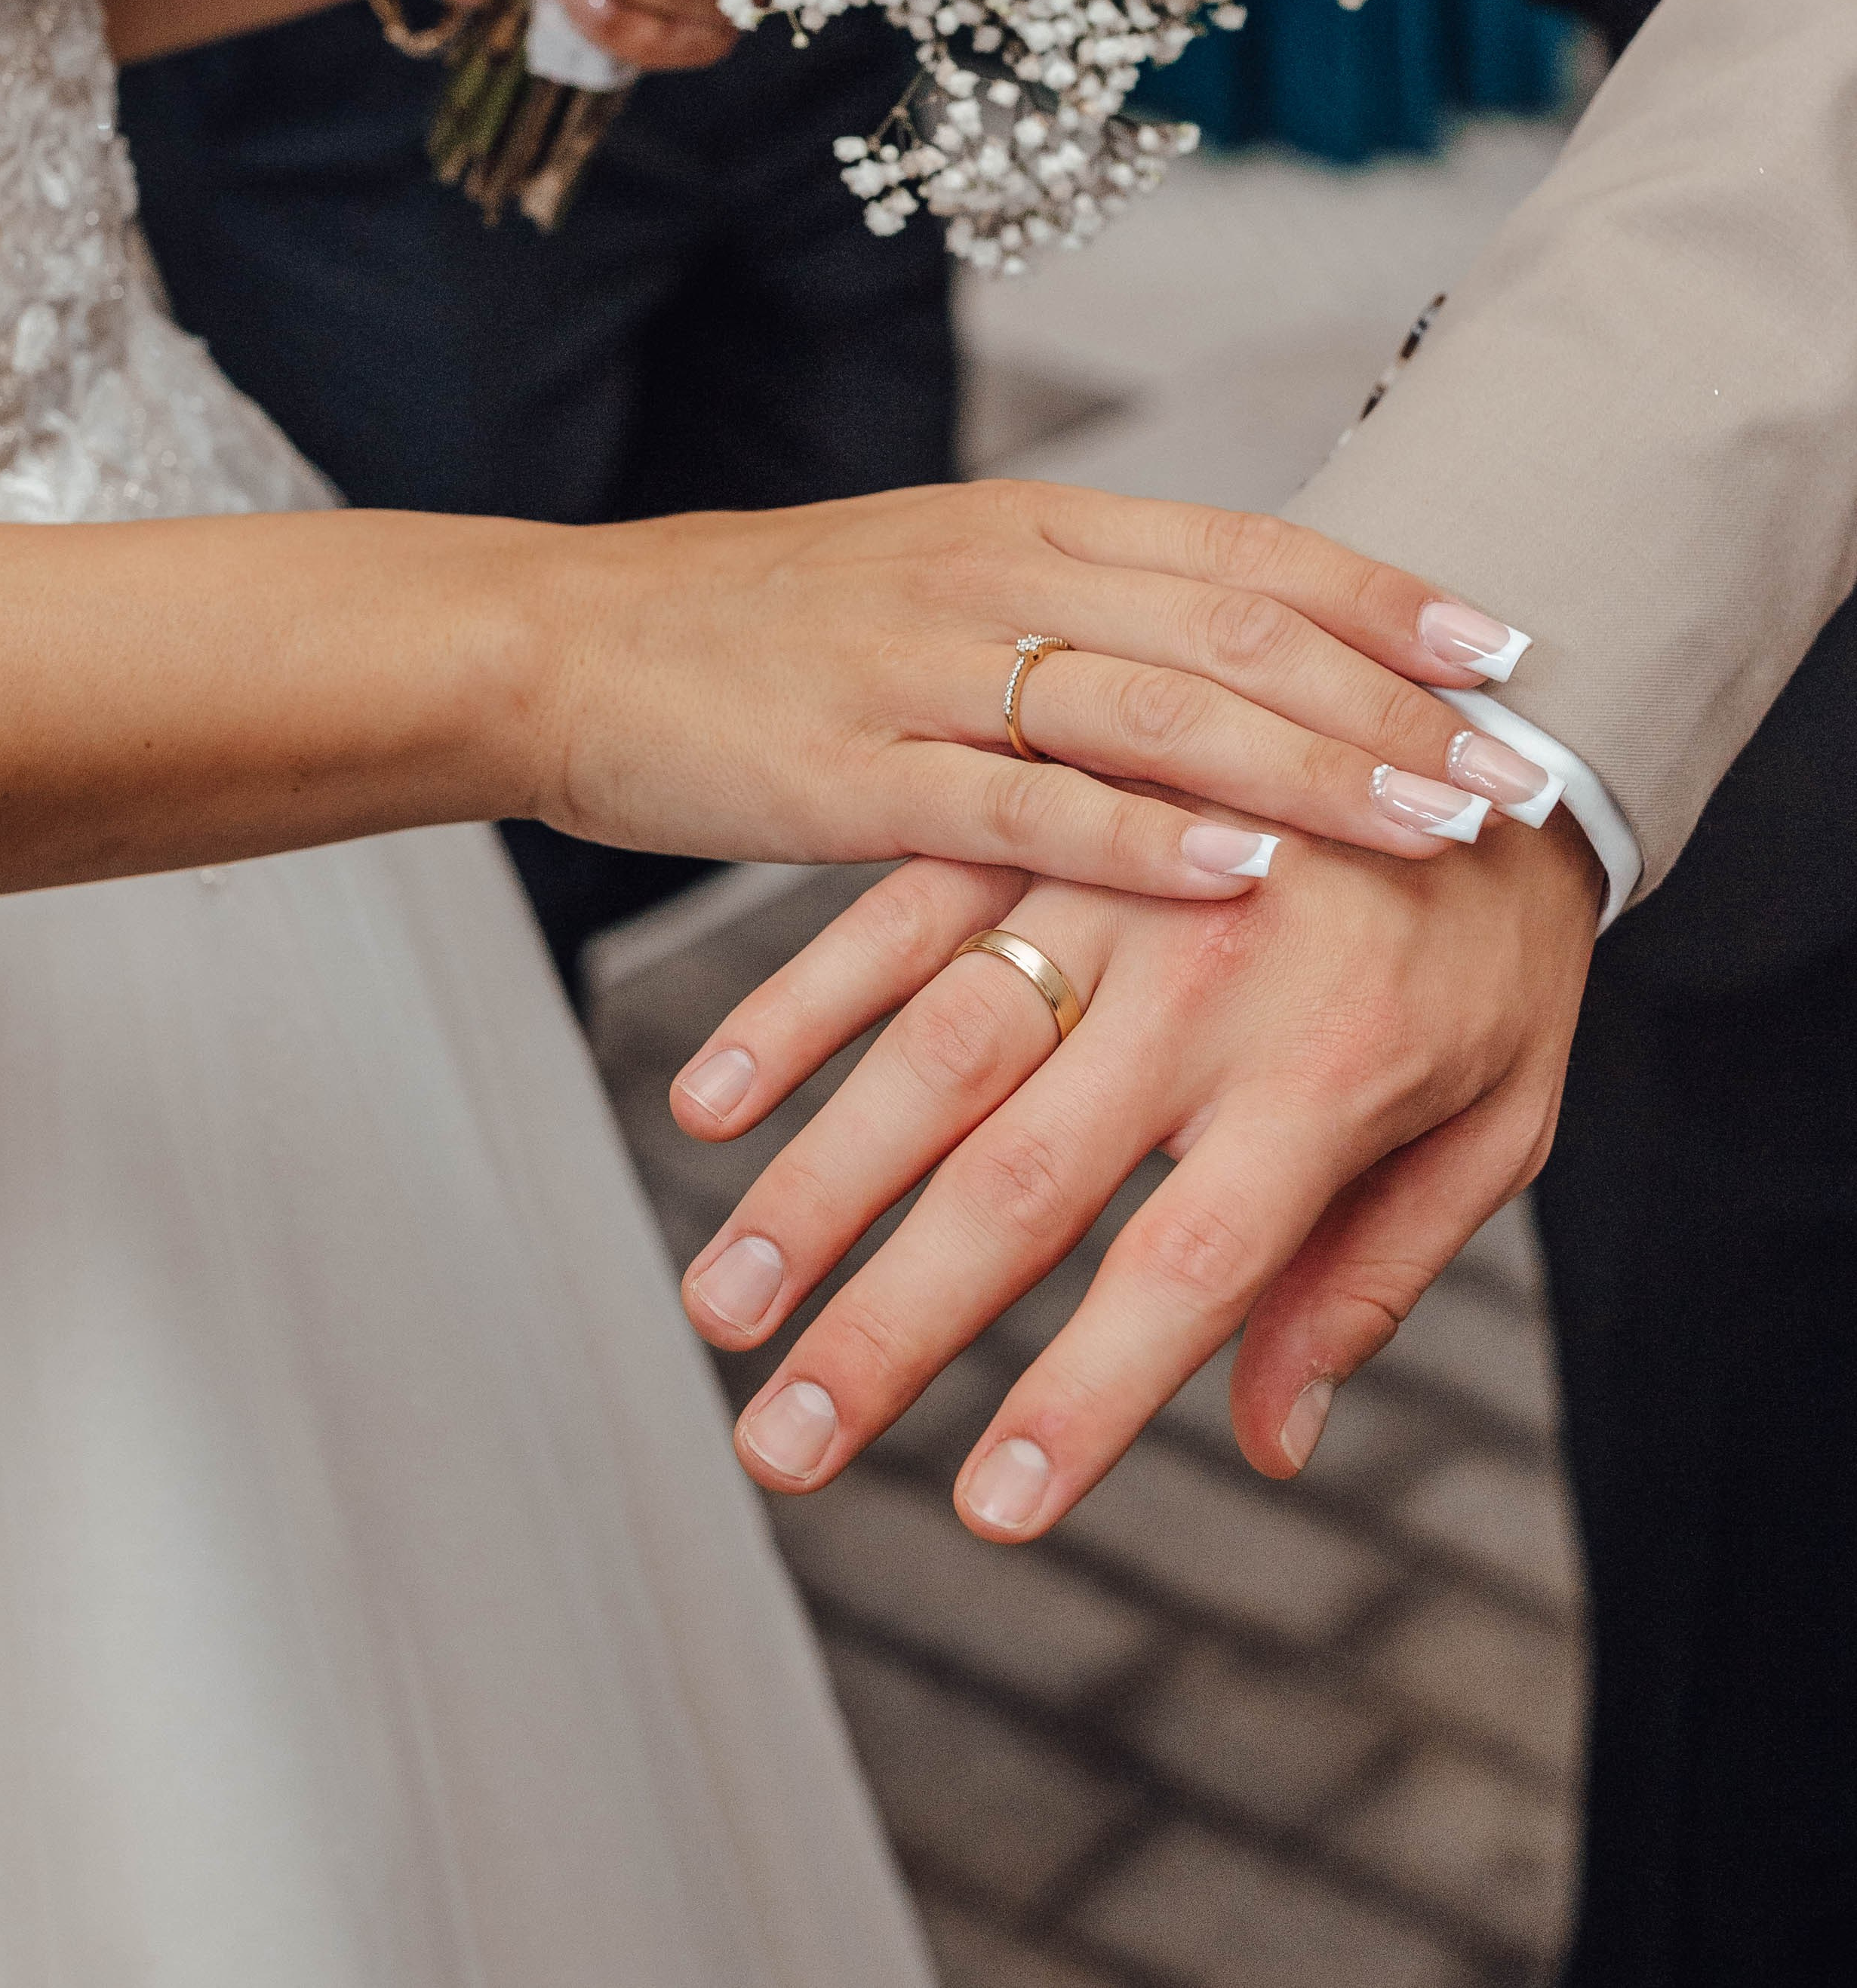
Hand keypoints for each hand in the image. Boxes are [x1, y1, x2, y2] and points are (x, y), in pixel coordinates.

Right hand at [524, 483, 1555, 892]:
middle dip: (1392, 704)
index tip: (1505, 650)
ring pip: (1158, 707)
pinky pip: (1024, 805)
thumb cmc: (771, 630)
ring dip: (1313, 767)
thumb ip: (1081, 612)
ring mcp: (924, 667)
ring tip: (1430, 823)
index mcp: (1029, 523)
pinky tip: (1244, 866)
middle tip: (1512, 772)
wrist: (575, 644)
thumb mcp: (941, 583)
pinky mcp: (854, 769)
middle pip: (1237, 627)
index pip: (1249, 549)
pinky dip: (1144, 835)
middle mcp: (997, 573)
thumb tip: (1239, 662)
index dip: (1390, 597)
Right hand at [671, 812, 1600, 1526]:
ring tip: (715, 1308)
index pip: (1190, 1268)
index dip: (1088, 1397)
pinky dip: (798, 1010)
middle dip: (889, 1325)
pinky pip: (899, 915)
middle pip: (1022, 1178)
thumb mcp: (1497, 1115)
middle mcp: (1203, 982)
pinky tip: (714, 1102)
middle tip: (782, 1444)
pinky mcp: (1045, 814)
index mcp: (1323, 1073)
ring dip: (811, 1189)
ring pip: (933, 1053)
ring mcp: (1109, 885)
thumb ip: (1378, 1274)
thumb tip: (1273, 1441)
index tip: (991, 1513)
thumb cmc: (1500, 941)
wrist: (1505, 706)